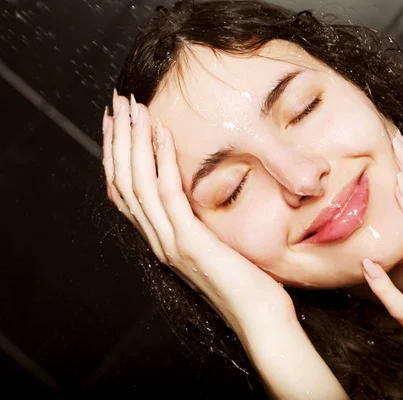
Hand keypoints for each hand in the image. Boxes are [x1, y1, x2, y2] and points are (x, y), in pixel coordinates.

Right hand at [102, 91, 294, 337]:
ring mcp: (170, 243)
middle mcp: (158, 240)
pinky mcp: (189, 244)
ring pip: (137, 184)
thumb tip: (201, 195)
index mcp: (162, 240)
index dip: (118, 156)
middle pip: (123, 183)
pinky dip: (161, 161)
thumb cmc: (246, 283)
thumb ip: (200, 223)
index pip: (127, 192)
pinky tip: (163, 133)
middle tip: (118, 103)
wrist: (259, 319)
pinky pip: (168, 195)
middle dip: (119, 139)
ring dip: (133, 142)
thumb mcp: (216, 245)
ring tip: (134, 108)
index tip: (119, 122)